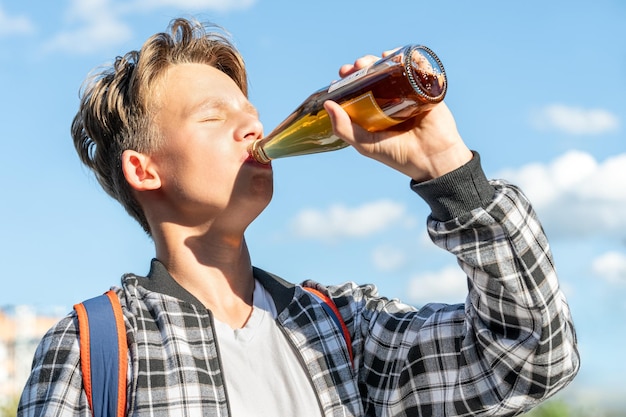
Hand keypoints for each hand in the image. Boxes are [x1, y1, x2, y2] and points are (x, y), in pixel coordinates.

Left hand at [324, 50, 472, 181]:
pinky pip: (418, 68)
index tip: (341, 74)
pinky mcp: (427, 89)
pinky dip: (407, 57)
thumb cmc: (398, 155)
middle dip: (362, 67)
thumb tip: (327, 104)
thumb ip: (344, 128)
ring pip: (393, 69)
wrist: (432, 160)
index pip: (359, 89)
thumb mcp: (365, 144)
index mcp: (376, 112)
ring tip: (372, 60)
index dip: (349, 79)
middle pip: (374, 75)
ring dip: (380, 60)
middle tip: (354, 66)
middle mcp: (392, 100)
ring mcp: (409, 93)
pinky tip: (395, 55)